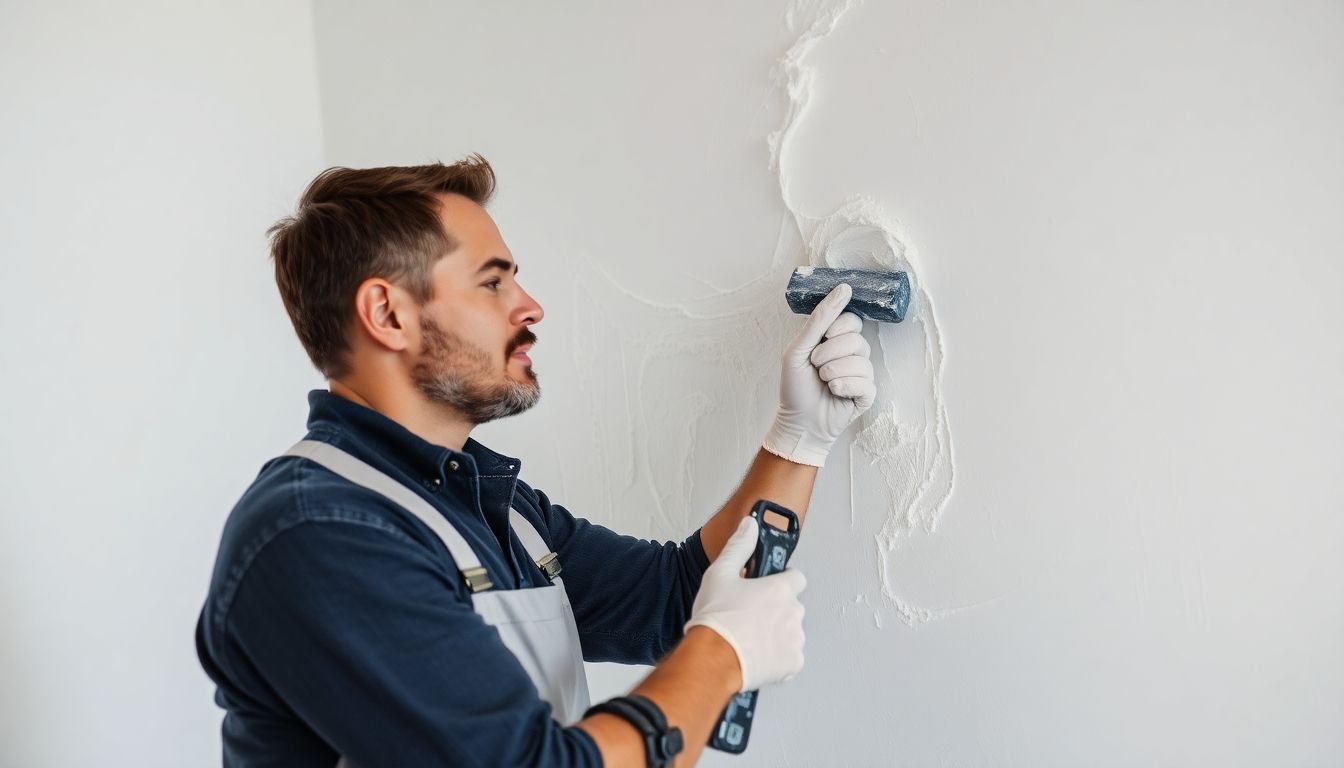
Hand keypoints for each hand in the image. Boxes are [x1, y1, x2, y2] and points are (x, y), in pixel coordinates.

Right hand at [684, 517, 806, 690]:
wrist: (712, 661)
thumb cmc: (715, 622)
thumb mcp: (719, 573)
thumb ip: (739, 545)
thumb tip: (750, 526)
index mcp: (780, 589)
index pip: (796, 576)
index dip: (782, 579)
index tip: (769, 585)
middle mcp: (793, 612)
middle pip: (791, 605)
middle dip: (776, 608)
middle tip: (751, 614)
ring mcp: (795, 639)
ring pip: (791, 630)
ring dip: (777, 632)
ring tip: (750, 635)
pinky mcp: (792, 663)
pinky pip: (790, 656)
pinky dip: (777, 656)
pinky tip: (757, 652)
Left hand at [763, 282, 876, 466]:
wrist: (798, 421)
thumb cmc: (795, 386)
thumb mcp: (799, 348)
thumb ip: (819, 319)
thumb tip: (844, 288)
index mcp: (837, 340)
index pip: (852, 320)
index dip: (837, 327)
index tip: (821, 338)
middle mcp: (852, 354)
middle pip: (856, 339)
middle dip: (829, 353)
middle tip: (816, 366)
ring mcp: (861, 374)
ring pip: (861, 361)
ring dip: (834, 372)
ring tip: (824, 382)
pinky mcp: (867, 393)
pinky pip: (865, 382)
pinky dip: (844, 387)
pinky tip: (834, 393)